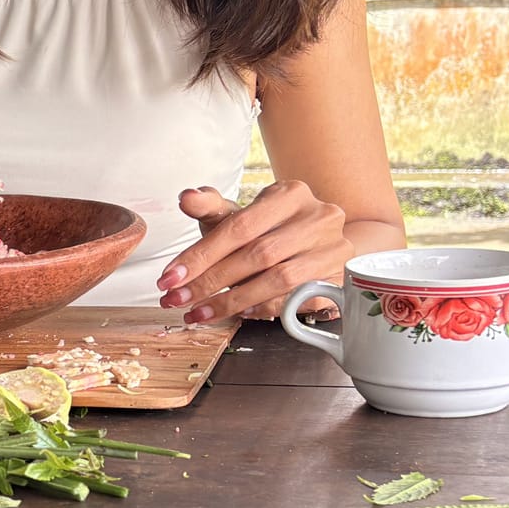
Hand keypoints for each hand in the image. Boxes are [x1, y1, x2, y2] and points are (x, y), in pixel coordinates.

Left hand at [158, 183, 351, 323]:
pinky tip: (239, 313)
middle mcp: (319, 217)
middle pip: (257, 255)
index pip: (239, 227)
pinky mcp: (339, 278)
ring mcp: (334, 249)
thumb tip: (188, 197)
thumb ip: (209, 207)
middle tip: (176, 299)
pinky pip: (297, 299)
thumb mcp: (237, 215)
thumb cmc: (268, 229)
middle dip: (210, 282)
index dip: (200, 255)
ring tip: (197, 313)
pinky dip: (265, 308)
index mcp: (291, 194)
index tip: (169, 278)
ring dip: (232, 301)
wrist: (318, 243)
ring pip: (278, 280)